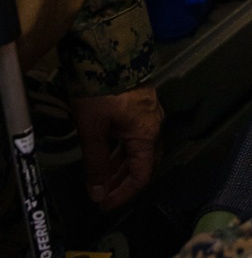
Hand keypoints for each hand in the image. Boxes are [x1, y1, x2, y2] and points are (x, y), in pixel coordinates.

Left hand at [71, 84, 163, 210]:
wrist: (108, 52)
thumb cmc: (101, 92)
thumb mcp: (93, 129)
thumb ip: (96, 164)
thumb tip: (97, 195)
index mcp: (146, 134)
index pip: (141, 176)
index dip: (123, 194)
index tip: (102, 205)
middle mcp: (153, 125)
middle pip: (142, 163)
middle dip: (121, 182)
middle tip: (100, 195)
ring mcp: (148, 114)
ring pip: (137, 149)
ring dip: (119, 166)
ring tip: (99, 179)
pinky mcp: (140, 105)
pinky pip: (133, 136)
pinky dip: (120, 150)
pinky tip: (106, 154)